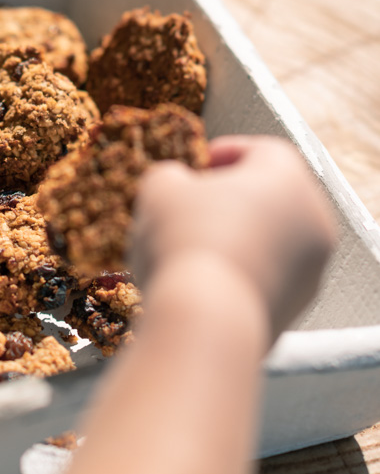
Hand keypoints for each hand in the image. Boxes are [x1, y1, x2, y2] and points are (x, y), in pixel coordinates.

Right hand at [130, 136, 335, 345]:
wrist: (206, 322)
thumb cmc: (185, 241)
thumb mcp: (161, 188)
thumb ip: (172, 176)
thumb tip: (176, 186)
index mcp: (288, 177)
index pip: (262, 151)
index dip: (224, 153)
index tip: (196, 166)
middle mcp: (313, 220)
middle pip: (272, 197)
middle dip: (232, 199)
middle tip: (191, 208)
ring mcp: (311, 269)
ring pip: (272, 241)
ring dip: (239, 239)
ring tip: (192, 250)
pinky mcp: (297, 309)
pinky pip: (268, 278)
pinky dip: (242, 274)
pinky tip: (204, 283)